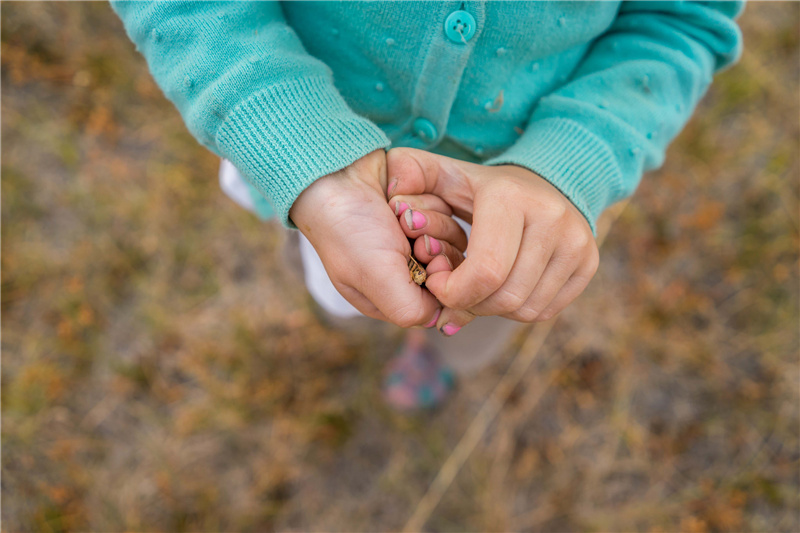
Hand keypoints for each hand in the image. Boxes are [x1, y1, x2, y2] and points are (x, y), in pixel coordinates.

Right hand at [289, 150, 440, 327]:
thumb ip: (410, 310)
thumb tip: (441, 316)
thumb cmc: (350, 230)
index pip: (436, 302)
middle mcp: (405, 269)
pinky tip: (403, 199)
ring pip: (453, 238)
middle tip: (407, 234)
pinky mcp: (423, 211)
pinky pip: (449, 212)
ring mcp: (415, 238)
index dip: (439, 281)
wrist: (335, 173)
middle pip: (450, 268)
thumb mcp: (378, 279)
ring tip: (399, 214)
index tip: (423, 260)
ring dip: (430, 222)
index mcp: (389, 296)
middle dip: (432, 247)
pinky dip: (430, 203)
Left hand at [386, 148, 598, 331]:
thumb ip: (409, 176)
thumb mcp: (444, 174)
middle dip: (470, 304)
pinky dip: (516, 309)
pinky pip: (545, 310)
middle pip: (504, 296)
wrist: (548, 181)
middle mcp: (552, 219)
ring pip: (525, 308)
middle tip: (454, 294)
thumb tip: (392, 194)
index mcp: (511, 198)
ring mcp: (577, 242)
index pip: (483, 272)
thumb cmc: (482, 188)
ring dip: (492, 309)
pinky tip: (502, 287)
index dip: (453, 292)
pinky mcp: (588, 263)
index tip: (437, 284)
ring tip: (477, 289)